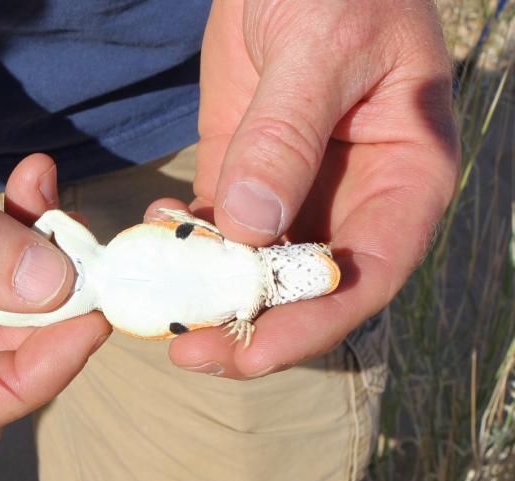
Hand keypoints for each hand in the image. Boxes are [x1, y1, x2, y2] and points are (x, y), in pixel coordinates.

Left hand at [165, 0, 458, 378]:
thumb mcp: (321, 47)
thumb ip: (288, 135)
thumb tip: (250, 228)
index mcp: (405, 176)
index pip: (368, 274)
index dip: (313, 325)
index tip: (250, 355)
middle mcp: (353, 198)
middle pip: (308, 289)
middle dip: (251, 327)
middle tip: (188, 350)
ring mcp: (295, 191)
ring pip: (258, 267)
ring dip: (210, 293)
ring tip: (159, 303)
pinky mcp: (245, 174)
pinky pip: (217, 227)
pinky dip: (186, 243)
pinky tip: (154, 234)